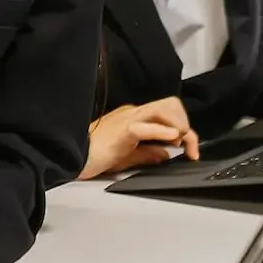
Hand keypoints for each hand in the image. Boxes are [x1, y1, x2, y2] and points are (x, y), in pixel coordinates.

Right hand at [82, 97, 200, 178]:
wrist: (72, 157)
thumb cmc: (94, 156)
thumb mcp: (127, 156)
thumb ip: (147, 153)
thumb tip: (166, 154)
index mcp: (133, 116)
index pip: (167, 113)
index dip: (185, 131)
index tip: (191, 151)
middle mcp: (132, 112)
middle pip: (169, 105)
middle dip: (186, 123)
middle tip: (190, 147)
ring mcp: (127, 118)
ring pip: (163, 109)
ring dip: (179, 125)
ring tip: (184, 143)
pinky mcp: (123, 130)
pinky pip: (147, 126)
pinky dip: (163, 131)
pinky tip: (174, 139)